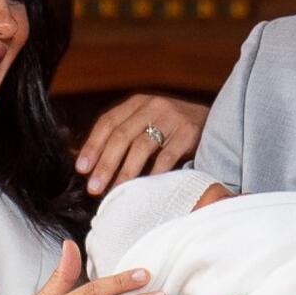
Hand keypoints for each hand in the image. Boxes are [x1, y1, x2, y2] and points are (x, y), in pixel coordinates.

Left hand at [76, 94, 208, 194]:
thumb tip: (87, 164)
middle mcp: (153, 105)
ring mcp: (172, 117)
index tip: (82, 169)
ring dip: (125, 172)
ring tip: (115, 191)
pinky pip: (167, 156)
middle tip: (94, 187)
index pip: (108, 122)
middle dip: (105, 163)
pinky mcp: (189, 132)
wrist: (213, 121)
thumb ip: (121, 138)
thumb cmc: (171, 129)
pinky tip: (144, 188)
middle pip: (122, 134)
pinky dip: (153, 173)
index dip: (93, 145)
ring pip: (142, 145)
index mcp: (137, 103)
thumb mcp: (146, 124)